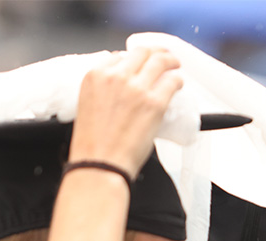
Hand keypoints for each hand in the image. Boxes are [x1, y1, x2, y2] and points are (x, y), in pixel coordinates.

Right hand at [69, 47, 182, 176]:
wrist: (100, 163)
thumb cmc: (93, 144)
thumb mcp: (87, 106)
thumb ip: (104, 92)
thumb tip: (122, 91)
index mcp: (95, 76)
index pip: (118, 56)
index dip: (132, 60)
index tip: (138, 65)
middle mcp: (116, 76)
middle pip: (141, 53)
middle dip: (154, 53)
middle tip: (162, 58)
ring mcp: (137, 88)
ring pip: (159, 61)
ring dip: (170, 60)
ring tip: (174, 64)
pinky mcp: (155, 102)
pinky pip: (172, 81)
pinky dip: (177, 80)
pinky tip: (178, 83)